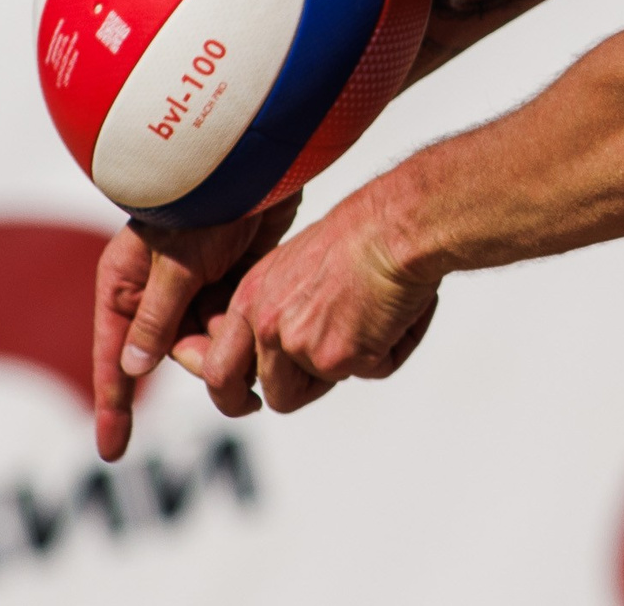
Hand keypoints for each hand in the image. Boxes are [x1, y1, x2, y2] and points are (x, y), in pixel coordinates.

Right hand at [89, 197, 297, 460]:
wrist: (258, 161)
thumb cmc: (206, 200)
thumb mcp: (179, 260)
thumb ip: (158, 315)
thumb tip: (134, 370)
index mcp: (124, 281)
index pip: (115, 356)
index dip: (114, 406)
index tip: (111, 452)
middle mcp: (153, 289)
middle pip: (171, 353)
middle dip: (204, 356)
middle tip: (232, 333)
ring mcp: (193, 286)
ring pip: (208, 341)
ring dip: (231, 338)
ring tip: (249, 304)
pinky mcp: (229, 280)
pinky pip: (232, 323)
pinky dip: (246, 325)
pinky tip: (264, 308)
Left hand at [196, 191, 441, 415]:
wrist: (394, 225)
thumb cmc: (361, 232)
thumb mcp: (298, 267)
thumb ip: (285, 309)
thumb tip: (297, 346)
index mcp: (252, 300)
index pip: (222, 368)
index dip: (235, 392)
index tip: (252, 399)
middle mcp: (267, 326)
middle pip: (274, 393)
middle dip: (297, 393)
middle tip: (329, 370)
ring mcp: (300, 345)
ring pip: (329, 382)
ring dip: (355, 362)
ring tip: (379, 313)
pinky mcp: (338, 358)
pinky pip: (374, 370)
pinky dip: (394, 348)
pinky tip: (401, 310)